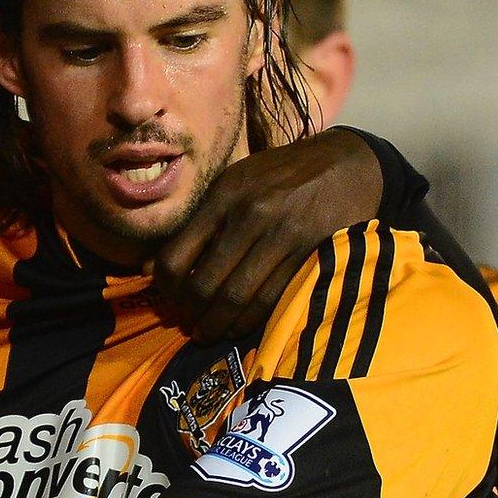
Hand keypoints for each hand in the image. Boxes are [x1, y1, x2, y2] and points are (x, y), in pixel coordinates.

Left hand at [150, 127, 381, 341]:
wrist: (347, 164)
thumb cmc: (280, 176)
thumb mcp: (233, 184)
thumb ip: (196, 224)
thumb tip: (151, 269)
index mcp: (223, 198)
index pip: (176, 256)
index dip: (166, 288)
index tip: (170, 298)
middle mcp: (249, 216)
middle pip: (204, 284)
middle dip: (192, 313)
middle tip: (189, 324)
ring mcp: (281, 236)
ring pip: (238, 297)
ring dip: (219, 324)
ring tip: (210, 333)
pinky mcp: (309, 254)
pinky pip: (272, 298)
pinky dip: (250, 320)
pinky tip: (239, 326)